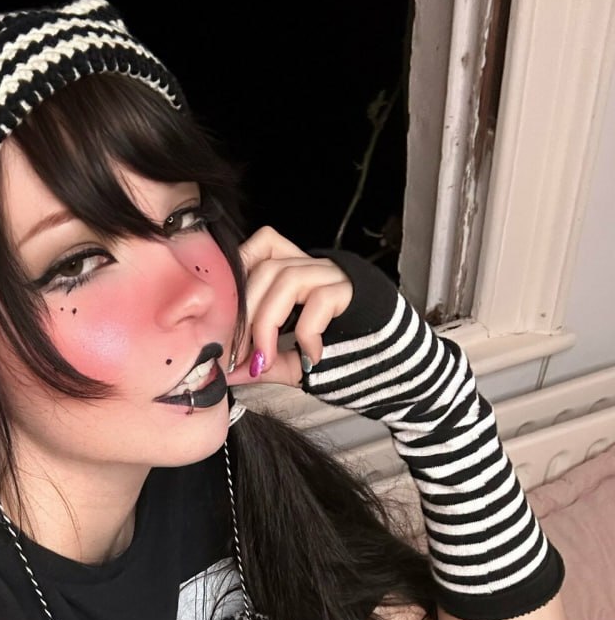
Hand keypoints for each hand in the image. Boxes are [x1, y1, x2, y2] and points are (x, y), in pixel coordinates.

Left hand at [226, 227, 353, 389]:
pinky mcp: (355, 293)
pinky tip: (310, 357)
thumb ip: (265, 361)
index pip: (263, 246)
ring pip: (287, 278)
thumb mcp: (295, 361)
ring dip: (266, 323)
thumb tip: (228, 370)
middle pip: (265, 267)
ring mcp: (337, 277)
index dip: (240, 269)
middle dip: (244, 313)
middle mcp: (318, 267)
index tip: (224, 317)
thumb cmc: (347, 362)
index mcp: (302, 274)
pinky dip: (305, 332)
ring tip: (266, 360)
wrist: (397, 373)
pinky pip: (319, 300)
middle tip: (239, 354)